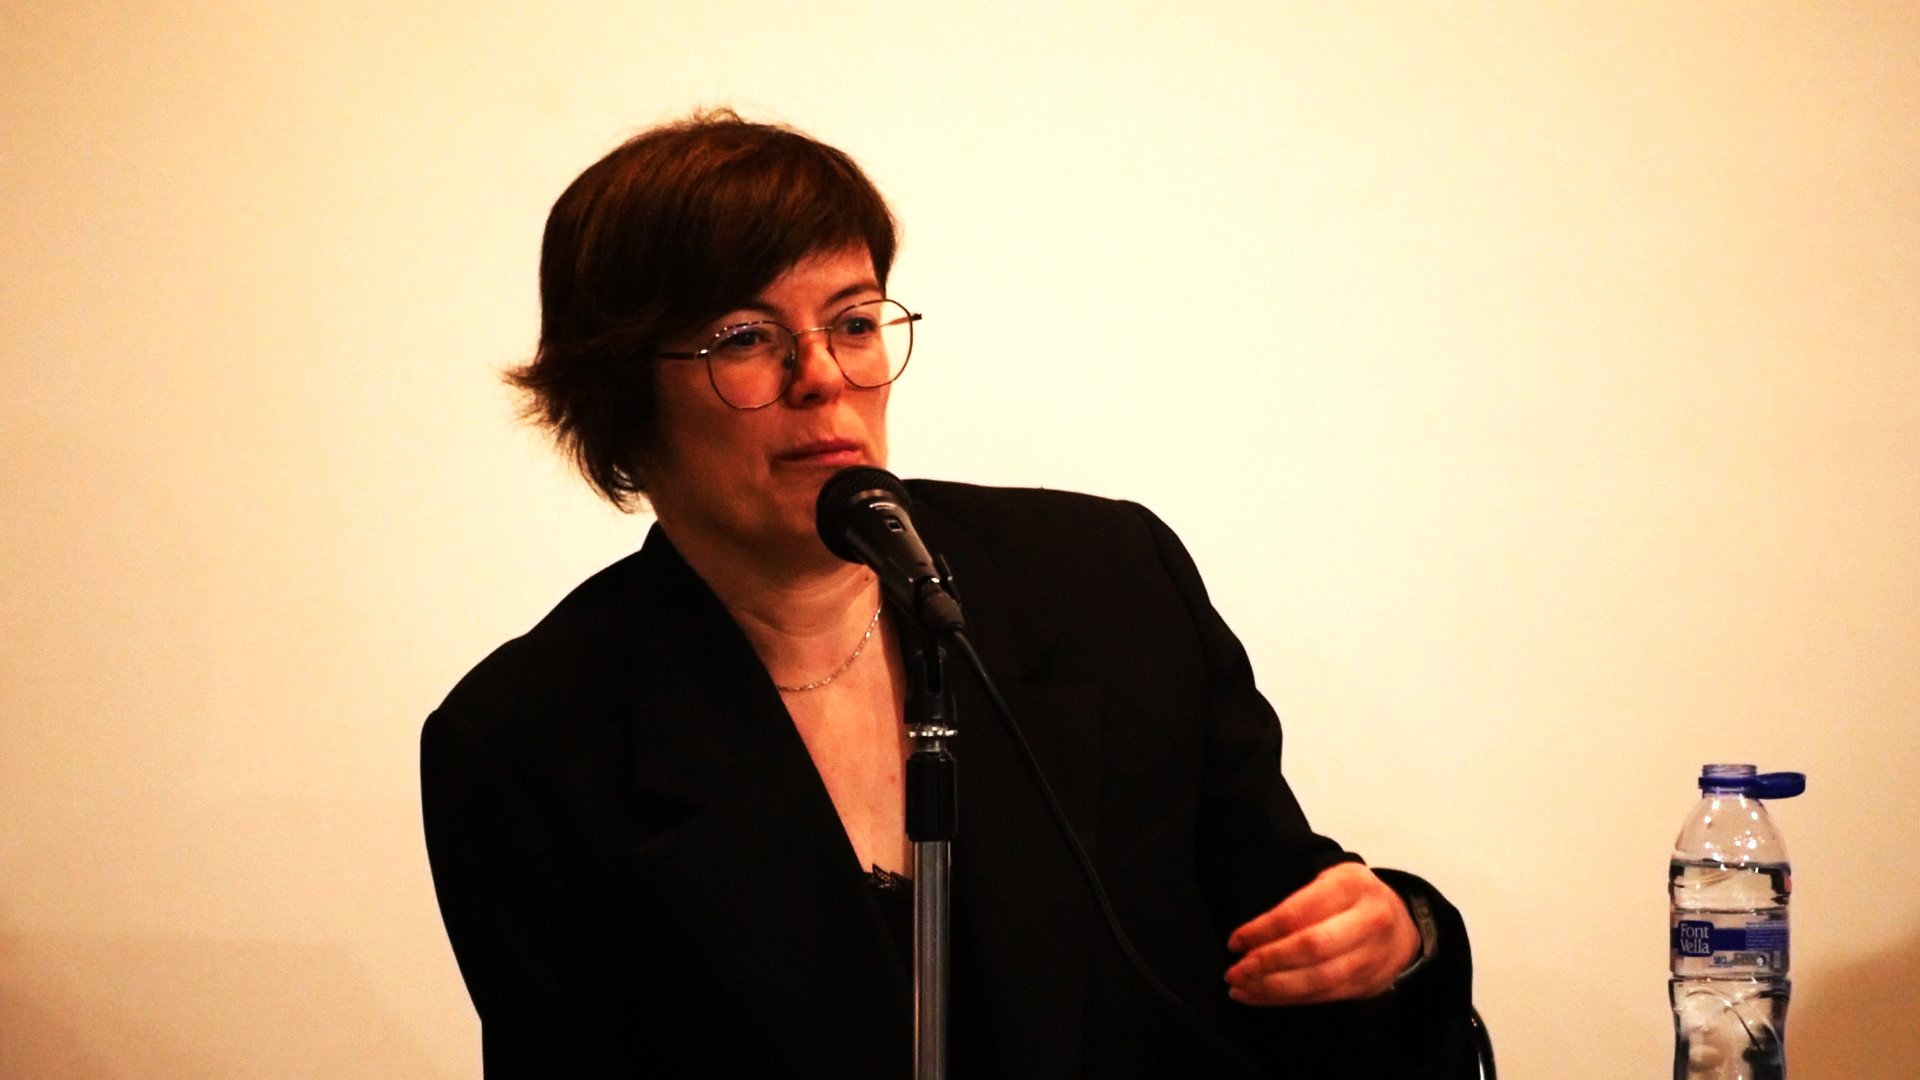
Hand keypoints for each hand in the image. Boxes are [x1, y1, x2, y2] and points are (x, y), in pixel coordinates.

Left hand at [1223, 862, 1420, 1005]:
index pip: (1298, 912)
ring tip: (1241, 988)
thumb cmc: (1354, 900)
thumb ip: (1298, 902)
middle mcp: (1367, 920)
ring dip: (1272, 988)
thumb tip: (1250, 936)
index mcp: (1351, 885)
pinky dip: (1288, 999)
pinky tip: (1262, 996)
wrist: (1404, 926)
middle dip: (1266, 962)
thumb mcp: (1330, 881)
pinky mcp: (1368, 983)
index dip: (1262, 930)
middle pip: (1310, 947)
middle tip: (1235, 971)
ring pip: (1317, 978)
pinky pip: (1323, 996)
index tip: (1236, 941)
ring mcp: (1371, 955)